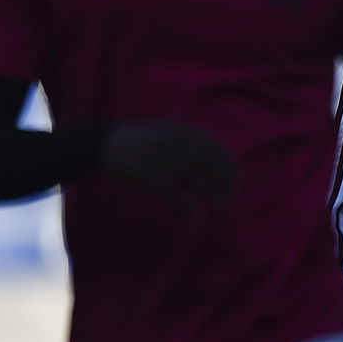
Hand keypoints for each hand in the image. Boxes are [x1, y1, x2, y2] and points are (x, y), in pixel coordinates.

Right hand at [100, 122, 236, 210]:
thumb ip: (192, 142)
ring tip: (220, 204)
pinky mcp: (139, 173)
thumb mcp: (168, 131)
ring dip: (207, 190)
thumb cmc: (145, 140)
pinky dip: (182, 201)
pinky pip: (166, 189)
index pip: (209, 145)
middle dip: (220, 178)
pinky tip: (194, 213)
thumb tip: (222, 158)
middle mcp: (167, 140)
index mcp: (177, 129)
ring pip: (187, 175)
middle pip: (202, 161)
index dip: (225, 161)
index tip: (237, 176)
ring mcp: (153, 156)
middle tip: (233, 194)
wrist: (105, 142)